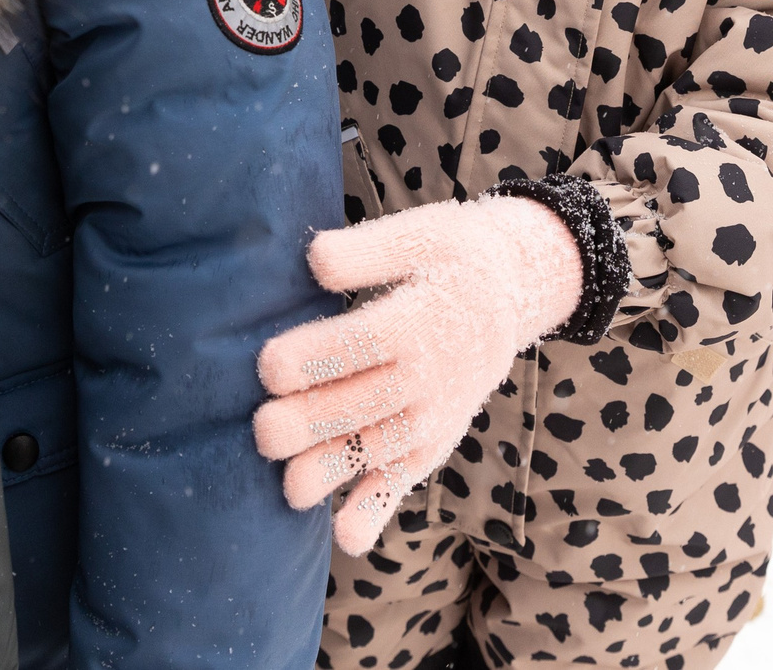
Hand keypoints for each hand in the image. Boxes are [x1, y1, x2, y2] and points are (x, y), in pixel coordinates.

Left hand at [254, 195, 582, 555]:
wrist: (510, 293)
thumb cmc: (449, 258)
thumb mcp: (419, 233)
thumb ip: (366, 250)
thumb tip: (314, 258)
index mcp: (420, 321)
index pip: (363, 345)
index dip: (315, 358)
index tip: (268, 366)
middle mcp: (427, 378)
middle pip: (363, 405)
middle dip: (310, 423)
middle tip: (263, 431)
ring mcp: (429, 419)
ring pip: (377, 452)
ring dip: (334, 472)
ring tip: (292, 489)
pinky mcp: (426, 446)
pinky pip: (401, 483)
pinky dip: (377, 512)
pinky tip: (345, 538)